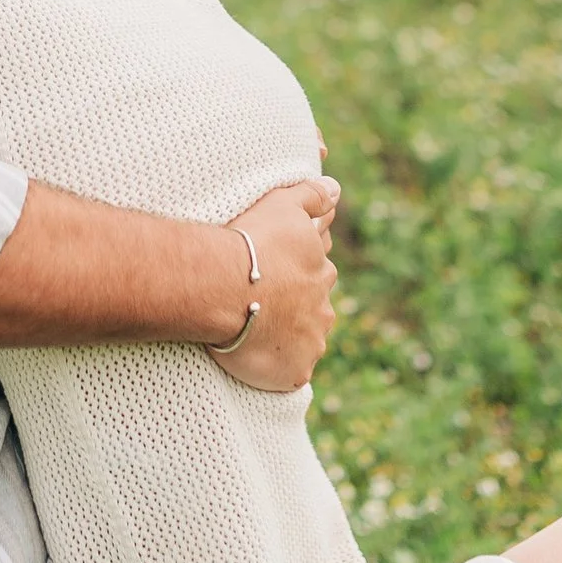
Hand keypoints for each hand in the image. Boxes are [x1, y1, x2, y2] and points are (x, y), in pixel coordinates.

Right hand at [208, 178, 338, 393]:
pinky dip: (278, 369)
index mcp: (321, 271)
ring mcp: (312, 342)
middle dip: (295, 308)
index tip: (270, 274)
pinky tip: (257, 362)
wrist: (223, 283)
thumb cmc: (249, 241)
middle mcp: (323, 308)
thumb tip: (338, 189)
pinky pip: (290, 374)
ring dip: (287, 339)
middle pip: (313, 310)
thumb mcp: (283, 205)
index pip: (316, 274)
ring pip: (304, 342)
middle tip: (261, 305)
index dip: (293, 275)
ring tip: (254, 335)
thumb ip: (312, 196)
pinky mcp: (296, 371)